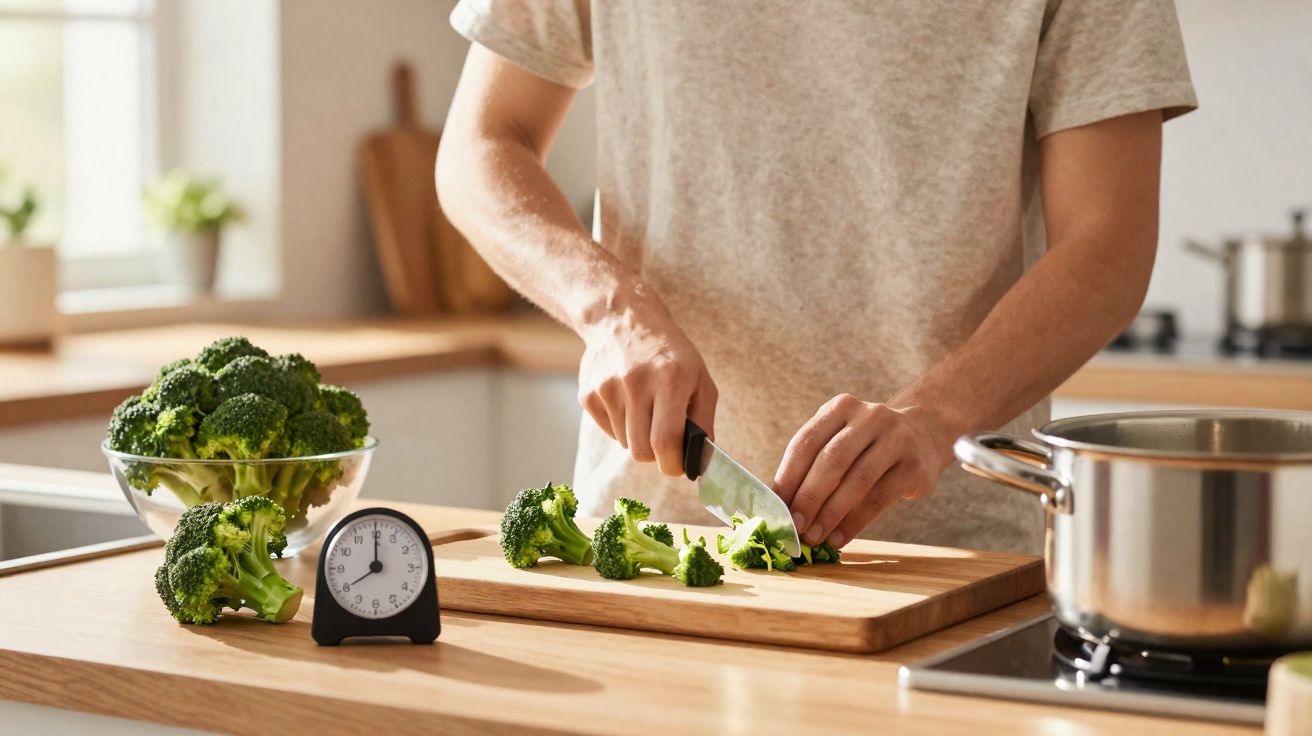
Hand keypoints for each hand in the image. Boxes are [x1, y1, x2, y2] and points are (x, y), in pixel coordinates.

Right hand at [578, 298, 717, 476]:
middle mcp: (635, 382)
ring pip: (625, 443)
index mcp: (669, 379)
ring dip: (638, 436)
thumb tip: (699, 461)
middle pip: (641, 451)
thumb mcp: (700, 378)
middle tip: (664, 439)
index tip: (677, 467)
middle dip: (655, 455)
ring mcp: (607, 388)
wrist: (623, 319)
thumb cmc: (670, 354)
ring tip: (645, 408)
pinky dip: (621, 426)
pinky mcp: (587, 394)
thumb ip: (704, 421)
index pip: (665, 442)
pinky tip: (627, 400)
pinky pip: (608, 431)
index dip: (672, 464)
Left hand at [772, 394, 954, 547]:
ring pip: (857, 480)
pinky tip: (839, 538)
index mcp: (841, 407)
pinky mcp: (914, 466)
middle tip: (793, 526)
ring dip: (831, 513)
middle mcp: (870, 417)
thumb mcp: (841, 438)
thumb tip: (780, 504)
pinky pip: (879, 499)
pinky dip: (855, 522)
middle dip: (808, 497)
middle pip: (831, 460)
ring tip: (815, 537)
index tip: (774, 507)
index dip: (788, 476)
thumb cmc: (867, 444)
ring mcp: (896, 439)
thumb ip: (813, 462)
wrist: (924, 435)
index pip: (806, 442)